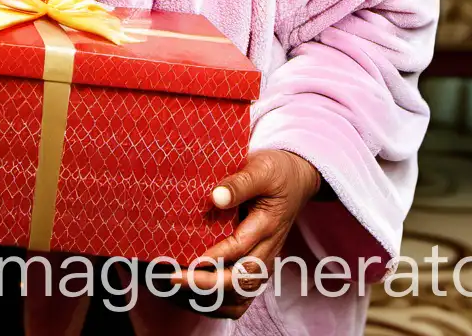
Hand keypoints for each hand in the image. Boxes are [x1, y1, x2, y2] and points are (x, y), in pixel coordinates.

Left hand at [171, 150, 320, 317]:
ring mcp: (263, 259)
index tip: (191, 261)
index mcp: (268, 224)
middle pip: (242, 278)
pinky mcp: (257, 264)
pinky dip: (219, 301)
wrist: (297, 178)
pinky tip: (193, 296)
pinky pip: (241, 294)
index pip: (242, 247)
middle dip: (208, 284)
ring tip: (179, 289)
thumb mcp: (262, 169)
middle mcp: (267, 247)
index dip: (217, 256)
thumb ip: (240, 183)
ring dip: (211, 297)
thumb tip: (217, 196)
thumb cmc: (277, 171)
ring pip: (242, 292)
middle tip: (175, 279)